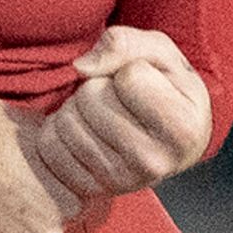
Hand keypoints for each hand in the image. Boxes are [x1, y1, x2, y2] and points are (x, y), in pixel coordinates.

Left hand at [30, 27, 213, 204]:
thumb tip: (79, 68)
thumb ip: (125, 44)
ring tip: (102, 113)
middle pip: (91, 98)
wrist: (171, 138)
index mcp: (183, 129)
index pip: (129, 76)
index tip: (145, 82)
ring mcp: (121, 181)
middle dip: (98, 86)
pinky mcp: (91, 188)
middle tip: (117, 97)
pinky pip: (49, 146)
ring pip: (66, 121)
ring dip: (76, 106)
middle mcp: (153, 162)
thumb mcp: (159, 54)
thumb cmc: (166, 87)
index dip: (131, 69)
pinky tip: (83, 130)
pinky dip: (57, 129)